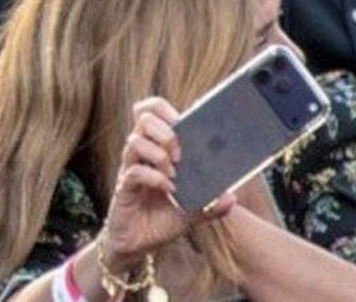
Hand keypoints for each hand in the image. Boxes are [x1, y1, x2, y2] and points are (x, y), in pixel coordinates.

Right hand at [102, 98, 236, 269]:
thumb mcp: (192, 212)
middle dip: (166, 131)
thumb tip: (231, 197)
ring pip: (135, 141)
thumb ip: (211, 205)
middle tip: (180, 154)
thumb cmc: (161, 220)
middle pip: (143, 118)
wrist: (139, 245)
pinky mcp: (123, 187)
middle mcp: (141, 154)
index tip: (183, 123)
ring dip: (159, 154)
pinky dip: (154, 177)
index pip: (153, 112)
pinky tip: (167, 189)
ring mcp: (130, 168)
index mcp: (156, 149)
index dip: (166, 109)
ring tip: (173, 174)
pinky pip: (134, 171)